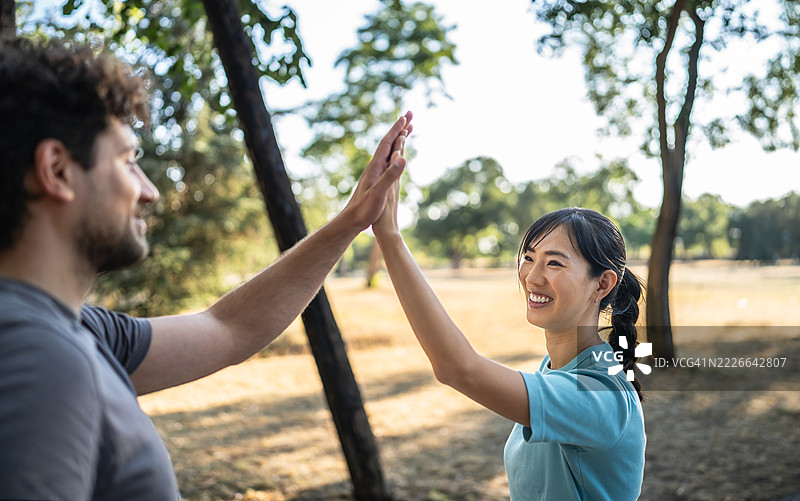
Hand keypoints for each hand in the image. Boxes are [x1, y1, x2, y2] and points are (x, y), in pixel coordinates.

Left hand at [342, 111, 411, 229]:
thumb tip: (402, 158)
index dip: (397, 130)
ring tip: (406, 130)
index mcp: (375, 166)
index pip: (387, 143)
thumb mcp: (379, 192)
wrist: (352, 220)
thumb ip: (390, 175)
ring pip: (389, 150)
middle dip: (399, 128)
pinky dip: (395, 152)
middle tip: (410, 115)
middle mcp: (375, 166)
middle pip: (388, 142)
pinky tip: (396, 154)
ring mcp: (375, 172)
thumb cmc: (365, 209)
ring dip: (398, 138)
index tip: (406, 117)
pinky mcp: (376, 179)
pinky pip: (388, 160)